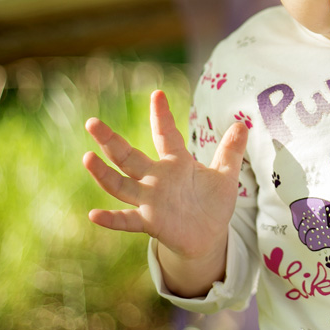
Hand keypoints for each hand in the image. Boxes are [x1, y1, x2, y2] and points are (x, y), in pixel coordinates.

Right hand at [82, 90, 247, 263]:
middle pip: (129, 157)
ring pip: (121, 185)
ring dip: (104, 174)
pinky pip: (127, 220)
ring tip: (87, 158)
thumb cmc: (212, 203)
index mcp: (176, 163)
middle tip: (92, 122)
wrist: (208, 235)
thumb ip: (230, 151)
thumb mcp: (225, 175)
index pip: (166, 135)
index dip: (162, 116)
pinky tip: (93, 215)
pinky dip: (111, 219)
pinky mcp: (150, 222)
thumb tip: (243, 124)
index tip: (158, 94)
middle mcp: (157, 179)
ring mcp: (150, 201)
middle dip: (110, 141)